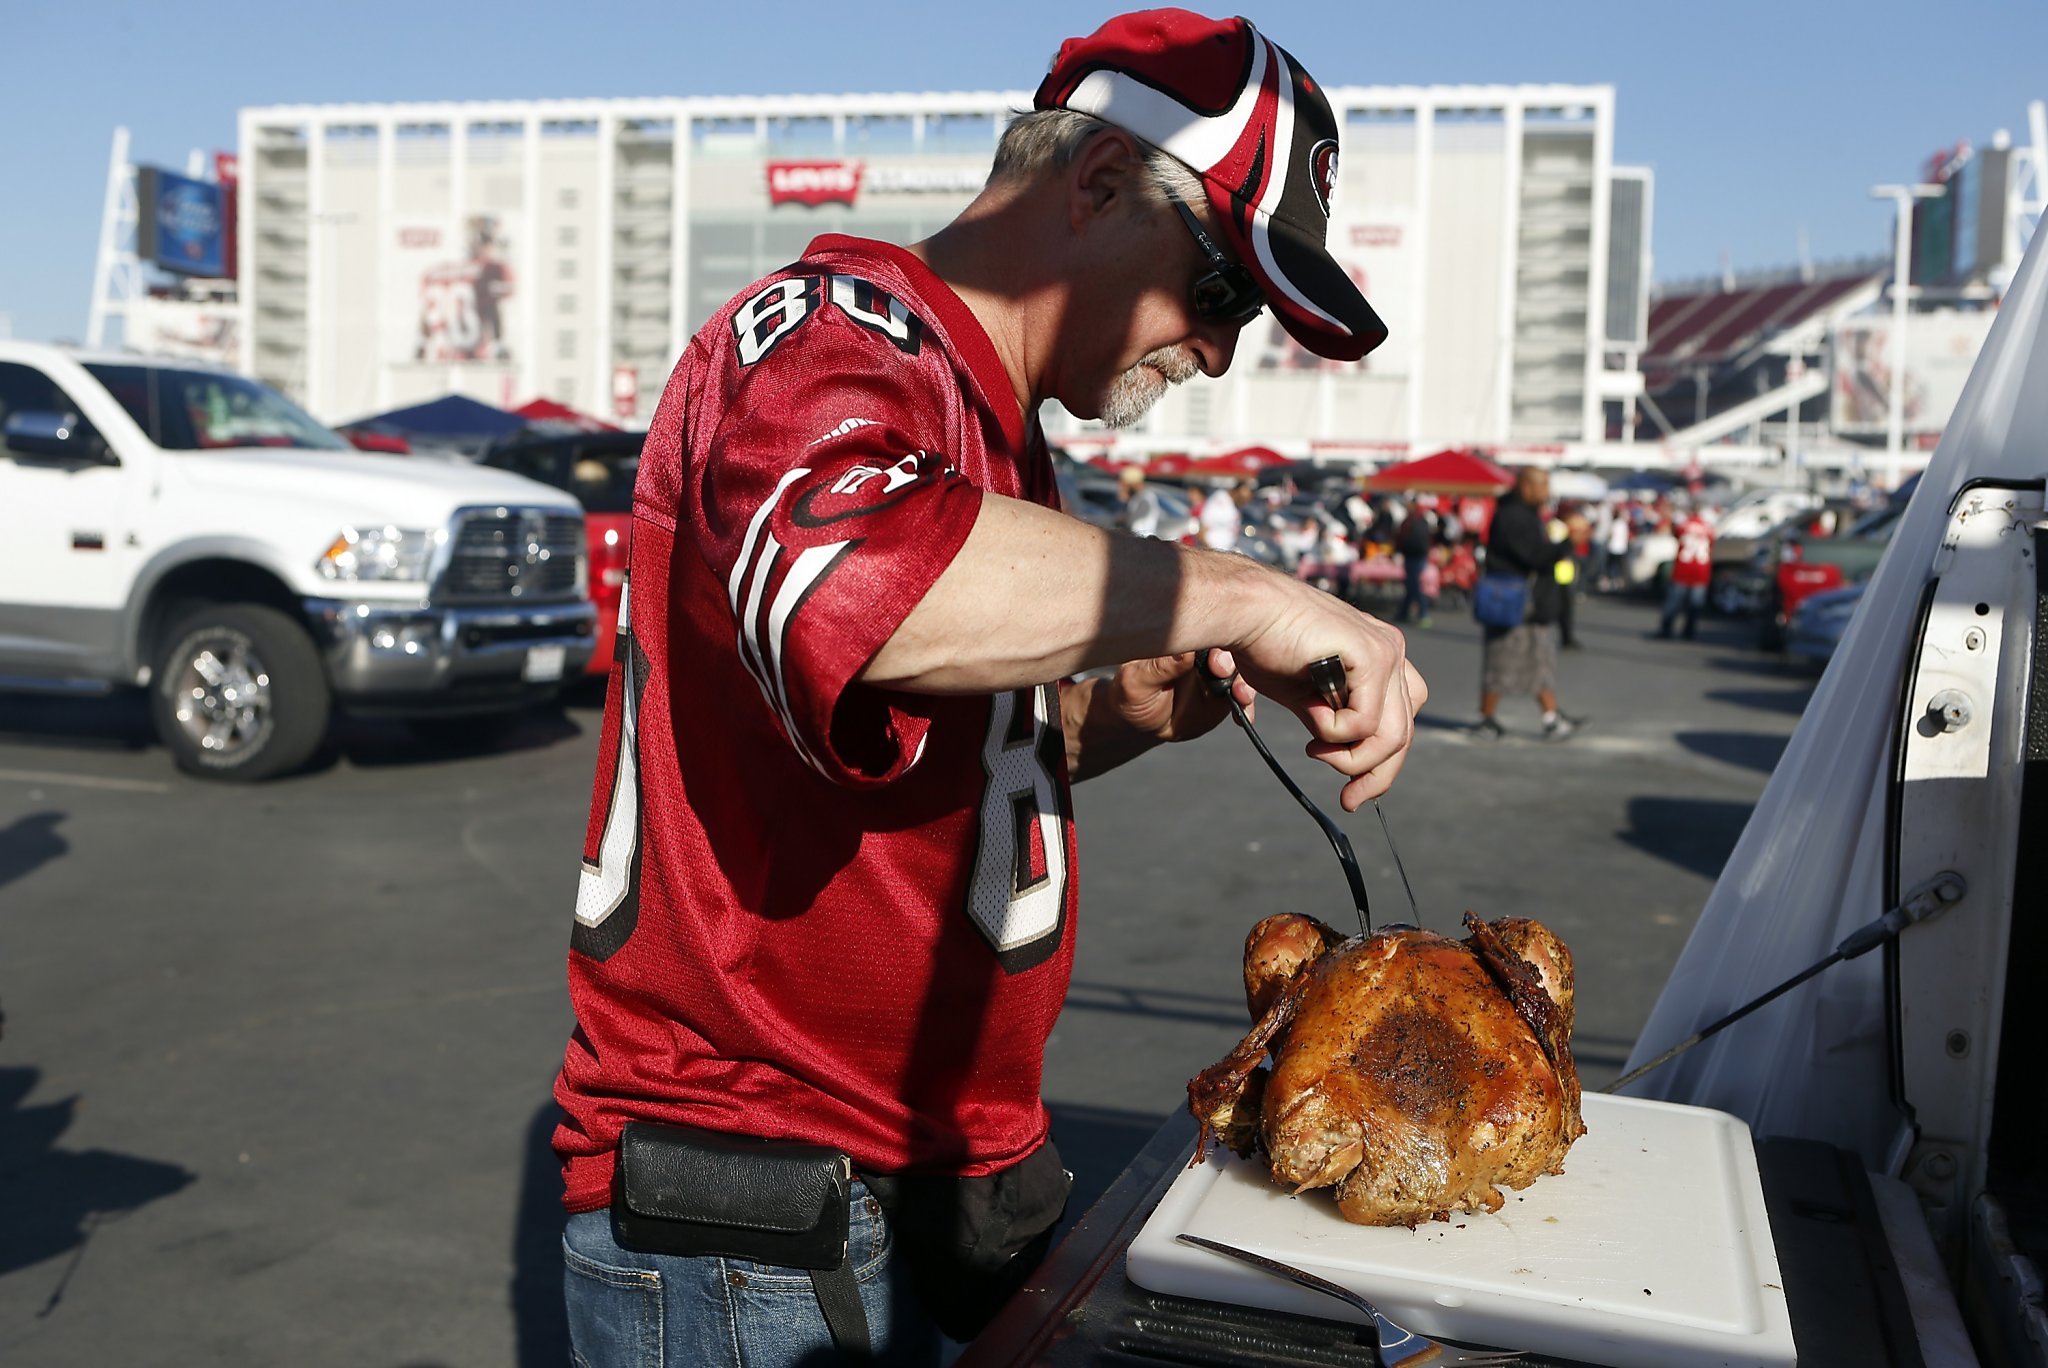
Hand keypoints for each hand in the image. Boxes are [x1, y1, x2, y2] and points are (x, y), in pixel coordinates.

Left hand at [1104, 651, 1254, 745]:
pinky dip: (1246, 707)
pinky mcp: (1225, 695)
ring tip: (1240, 697)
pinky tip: (1244, 717)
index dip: (1216, 637)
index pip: (1206, 628)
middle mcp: (1205, 653)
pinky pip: (1242, 699)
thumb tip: (1185, 652)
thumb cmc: (1132, 694)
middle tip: (1223, 673)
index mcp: (1185, 640)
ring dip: (1245, 684)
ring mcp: (1218, 674)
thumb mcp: (1137, 682)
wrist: (1140, 722)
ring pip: (1242, 672)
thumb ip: (1159, 667)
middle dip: (1234, 660)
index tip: (1214, 657)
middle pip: (1231, 648)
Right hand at [1223, 578, 1429, 810]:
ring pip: (1391, 735)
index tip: (1354, 794)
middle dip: (1375, 775)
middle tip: (1349, 799)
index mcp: (1380, 658)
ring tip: (1315, 748)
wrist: (1246, 612)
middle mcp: (1392, 651)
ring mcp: (1387, 651)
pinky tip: (1310, 715)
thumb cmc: (1265, 646)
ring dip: (1351, 757)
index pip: (1401, 722)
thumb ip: (1333, 721)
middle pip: (1403, 734)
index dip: (1382, 764)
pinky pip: (1367, 722)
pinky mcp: (1373, 655)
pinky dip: (1336, 732)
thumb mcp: (1307, 696)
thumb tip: (1346, 759)